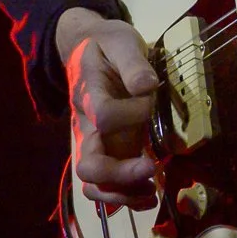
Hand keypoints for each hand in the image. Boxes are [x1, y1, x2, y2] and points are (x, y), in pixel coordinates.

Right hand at [57, 8, 160, 209]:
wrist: (84, 50)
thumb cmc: (105, 45)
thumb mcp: (120, 41)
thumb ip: (132, 62)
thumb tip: (147, 86)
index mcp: (89, 95)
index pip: (104, 115)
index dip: (131, 113)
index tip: (150, 99)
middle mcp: (87, 127)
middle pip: (88, 165)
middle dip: (120, 175)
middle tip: (151, 169)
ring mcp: (95, 143)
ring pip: (93, 183)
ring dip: (122, 194)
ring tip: (152, 193)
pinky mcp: (107, 151)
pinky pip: (105, 184)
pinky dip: (124, 196)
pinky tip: (148, 194)